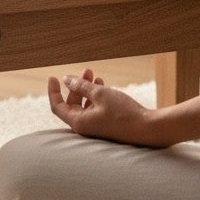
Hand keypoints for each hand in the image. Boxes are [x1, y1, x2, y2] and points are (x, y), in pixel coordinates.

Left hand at [47, 67, 162, 145]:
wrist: (147, 129)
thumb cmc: (123, 112)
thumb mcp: (100, 94)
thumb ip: (81, 86)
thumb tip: (66, 79)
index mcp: (78, 122)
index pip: (57, 106)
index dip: (53, 91)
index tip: (52, 77)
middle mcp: (84, 127)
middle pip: (72, 103)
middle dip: (76, 85)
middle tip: (86, 70)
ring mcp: (94, 127)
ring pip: (84, 105)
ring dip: (87, 89)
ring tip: (94, 75)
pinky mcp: (105, 125)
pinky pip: (94, 109)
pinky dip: (95, 97)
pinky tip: (102, 85)